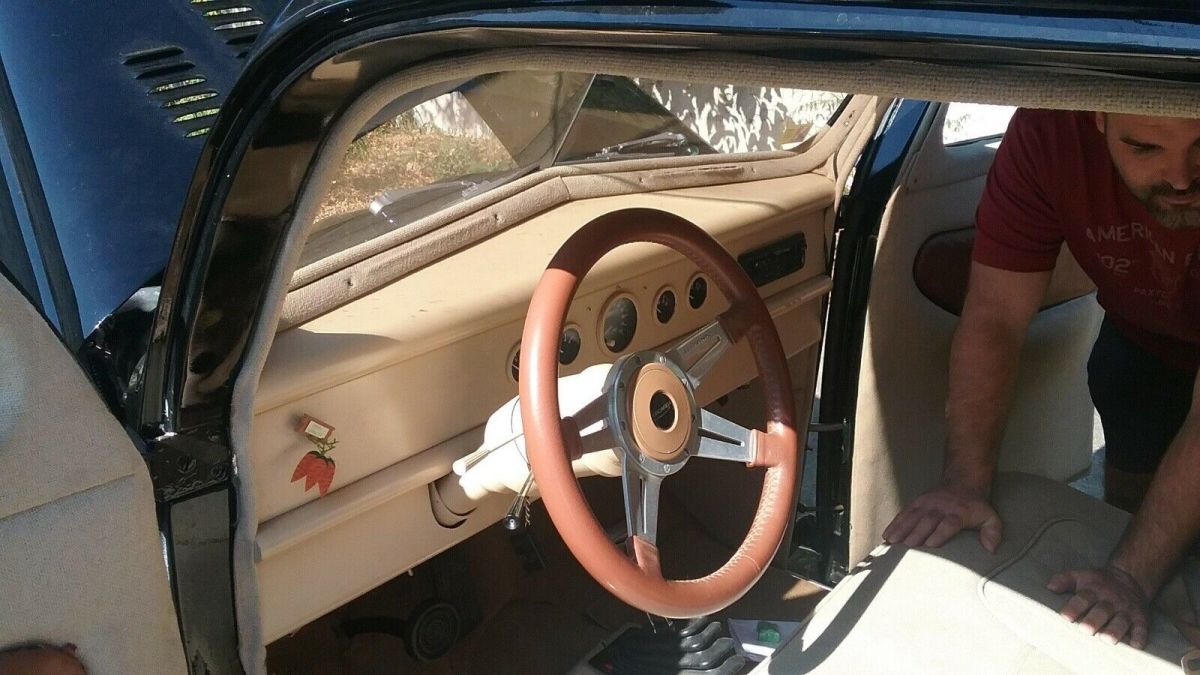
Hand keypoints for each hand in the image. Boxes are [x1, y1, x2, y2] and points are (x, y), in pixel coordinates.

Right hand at [882, 483, 1002, 551]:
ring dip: (901, 528)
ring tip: (892, 541)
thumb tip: (991, 549)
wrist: (963, 481)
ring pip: (912, 516)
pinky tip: (887, 535)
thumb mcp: (990, 517)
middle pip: (927, 520)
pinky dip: (895, 524)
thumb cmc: (975, 506)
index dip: (940, 532)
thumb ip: (993, 532)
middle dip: (917, 532)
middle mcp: (941, 507)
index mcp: (958, 512)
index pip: (949, 523)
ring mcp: (926, 504)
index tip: (931, 544)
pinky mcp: (917, 503)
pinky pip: (904, 513)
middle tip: (908, 546)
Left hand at [1046, 565, 1149, 648]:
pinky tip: (1135, 645)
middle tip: (1086, 630)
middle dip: (1094, 621)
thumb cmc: (1098, 582)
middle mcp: (1110, 600)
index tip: (1065, 617)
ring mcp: (1126, 610)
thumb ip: (1064, 580)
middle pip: (1102, 611)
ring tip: (1107, 640)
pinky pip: (1142, 628)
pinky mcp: (1140, 618)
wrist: (1130, 578)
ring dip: (1115, 631)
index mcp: (1094, 590)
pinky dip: (1140, 637)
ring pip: (1121, 621)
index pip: (1083, 598)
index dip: (1074, 607)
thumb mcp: (1080, 576)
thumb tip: (1049, 587)